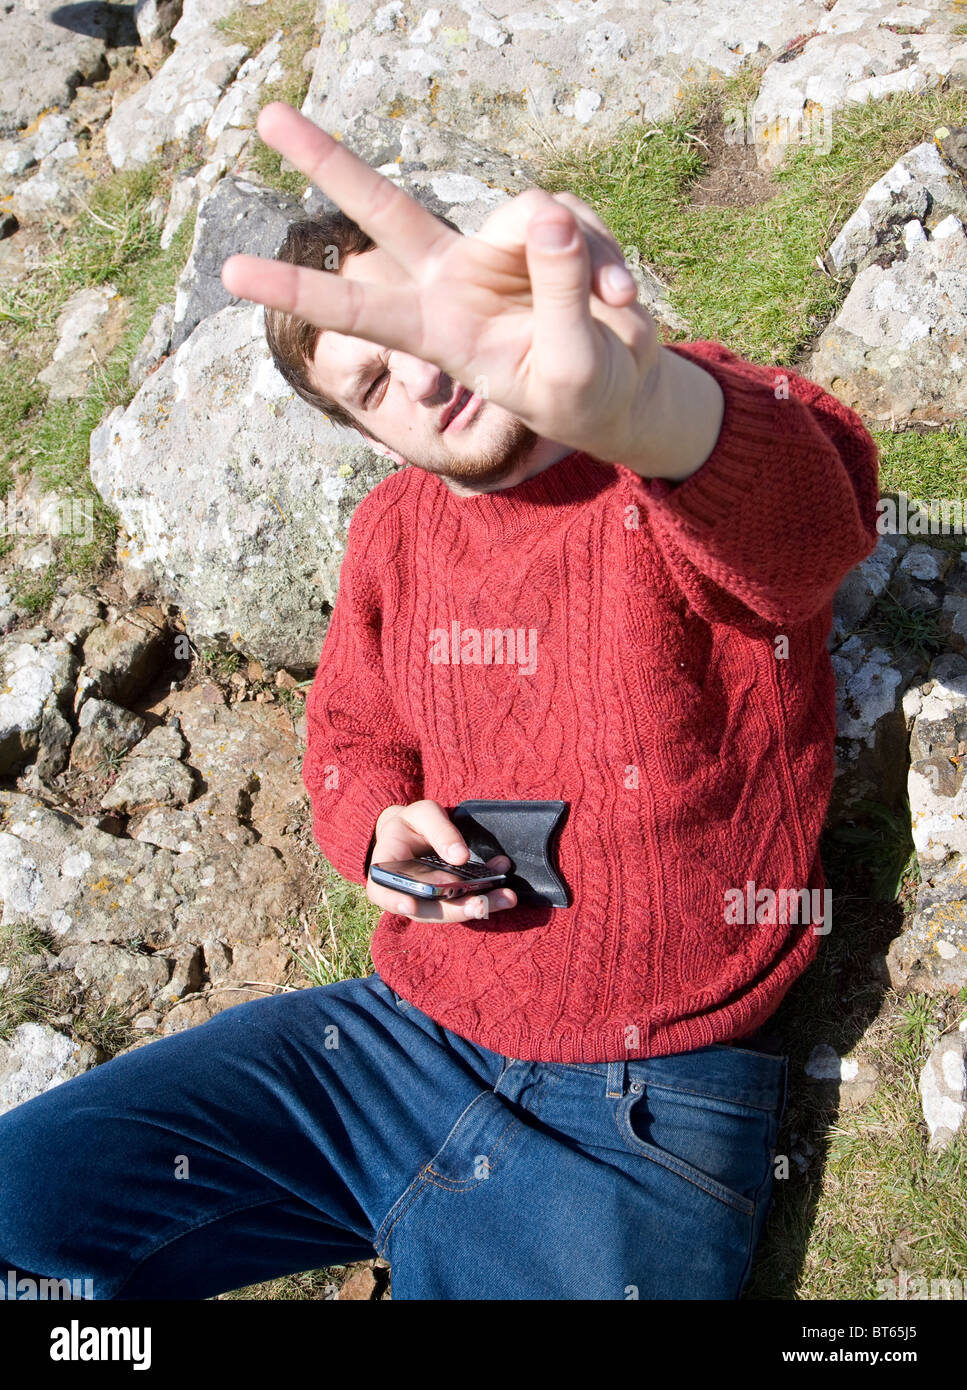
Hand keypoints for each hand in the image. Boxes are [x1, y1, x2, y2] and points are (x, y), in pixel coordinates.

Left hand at [221, 102, 661, 466]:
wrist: (621, 389)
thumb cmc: (582, 394)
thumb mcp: (571, 363)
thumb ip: (558, 292)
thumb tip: (549, 216)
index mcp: (442, 332)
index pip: (362, 309)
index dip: (300, 289)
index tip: (230, 274)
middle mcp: (455, 280)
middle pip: (386, 210)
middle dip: (329, 162)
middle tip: (265, 117)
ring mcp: (497, 250)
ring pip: (531, 213)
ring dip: (582, 261)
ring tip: (614, 309)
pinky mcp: (546, 231)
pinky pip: (575, 219)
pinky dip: (605, 257)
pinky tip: (622, 298)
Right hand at [367, 799, 516, 921]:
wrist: (415, 833)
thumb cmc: (412, 823)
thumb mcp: (423, 814)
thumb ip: (439, 830)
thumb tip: (459, 856)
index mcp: (386, 870)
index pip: (382, 891)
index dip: (394, 901)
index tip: (411, 905)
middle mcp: (405, 893)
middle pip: (427, 909)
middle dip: (456, 910)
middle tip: (482, 904)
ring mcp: (428, 901)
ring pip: (450, 911)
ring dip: (479, 906)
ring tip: (506, 898)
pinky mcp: (448, 900)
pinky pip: (465, 902)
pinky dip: (486, 895)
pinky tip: (505, 887)